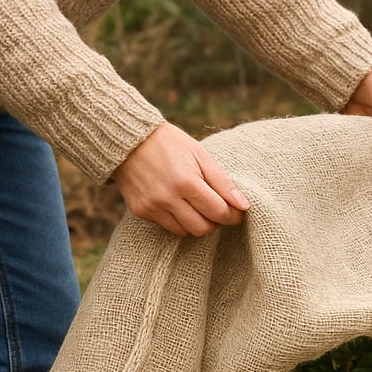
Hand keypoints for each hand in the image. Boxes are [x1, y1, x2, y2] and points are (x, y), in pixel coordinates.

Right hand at [112, 123, 249, 236]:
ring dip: (197, 222)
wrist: (128, 140)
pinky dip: (178, 220)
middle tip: (216, 208)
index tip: (237, 212)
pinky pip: (168, 227)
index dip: (233, 216)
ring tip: (196, 204)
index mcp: (186, 182)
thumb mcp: (200, 155)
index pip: (219, 212)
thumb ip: (223, 182)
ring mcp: (152, 207)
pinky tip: (177, 203)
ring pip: (186, 232)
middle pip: (203, 228)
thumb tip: (244, 206)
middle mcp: (167, 198)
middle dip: (215, 221)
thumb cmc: (170, 144)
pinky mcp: (141, 212)